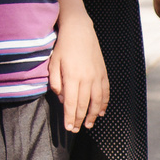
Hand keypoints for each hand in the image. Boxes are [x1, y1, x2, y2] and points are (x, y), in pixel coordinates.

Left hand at [49, 11, 109, 132]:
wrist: (79, 30)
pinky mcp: (103, 73)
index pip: (71, 104)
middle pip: (84, 105)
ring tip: (89, 124)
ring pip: (97, 101)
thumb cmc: (63, 46)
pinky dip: (104, 103)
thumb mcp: (53, 63)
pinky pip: (105, 92)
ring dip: (94, 115)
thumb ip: (56, 83)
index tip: (68, 128)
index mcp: (72, 77)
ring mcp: (97, 76)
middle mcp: (86, 79)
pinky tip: (102, 111)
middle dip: (79, 119)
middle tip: (75, 130)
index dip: (70, 117)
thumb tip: (62, 99)